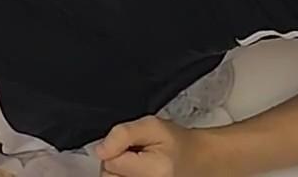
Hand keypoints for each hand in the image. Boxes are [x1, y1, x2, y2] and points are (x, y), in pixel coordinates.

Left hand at [96, 116, 231, 176]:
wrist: (196, 159)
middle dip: (117, 160)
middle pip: (108, 175)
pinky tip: (136, 172)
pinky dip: (124, 175)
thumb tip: (100, 150)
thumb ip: (122, 134)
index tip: (134, 144)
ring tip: (139, 163)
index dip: (116, 147)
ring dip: (120, 170)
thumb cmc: (175, 142)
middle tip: (137, 152)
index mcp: (155, 171)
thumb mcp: (151, 125)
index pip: (109, 161)